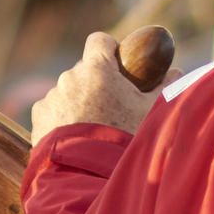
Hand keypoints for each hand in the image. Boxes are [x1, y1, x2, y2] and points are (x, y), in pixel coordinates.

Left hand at [29, 29, 167, 142]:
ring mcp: (51, 98)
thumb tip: (175, 72)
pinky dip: (61, 118)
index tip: (118, 62)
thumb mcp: (152, 111)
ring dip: (78, 101)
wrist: (90, 172)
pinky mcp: (38, 118)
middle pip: (84, 70)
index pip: (100, 40)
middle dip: (96, 82)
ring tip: (93, 128)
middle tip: (111, 105)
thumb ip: (166, 86)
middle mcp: (70, 78)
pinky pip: (52, 110)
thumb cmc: (125, 138)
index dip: (110, 49)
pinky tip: (75, 136)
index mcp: (97, 69)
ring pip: (67, 91)